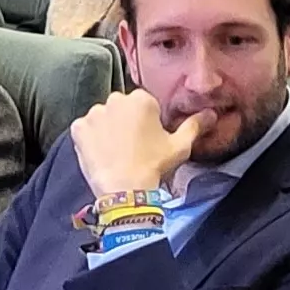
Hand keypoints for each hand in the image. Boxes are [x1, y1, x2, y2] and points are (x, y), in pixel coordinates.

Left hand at [71, 87, 204, 197]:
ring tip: (116, 152)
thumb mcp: (180, 146)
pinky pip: (85, 129)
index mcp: (141, 99)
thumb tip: (211, 113)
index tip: (148, 140)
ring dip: (107, 129)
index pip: (144, 104)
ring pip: (102, 117)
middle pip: (121, 108)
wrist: (125, 190)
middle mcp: (115, 99)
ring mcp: (94, 113)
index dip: (147, 122)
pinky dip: (90, 139)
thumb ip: (195, 125)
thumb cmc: (154, 166)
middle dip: (125, 122)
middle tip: (132, 147)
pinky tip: (101, 154)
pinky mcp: (78, 129)